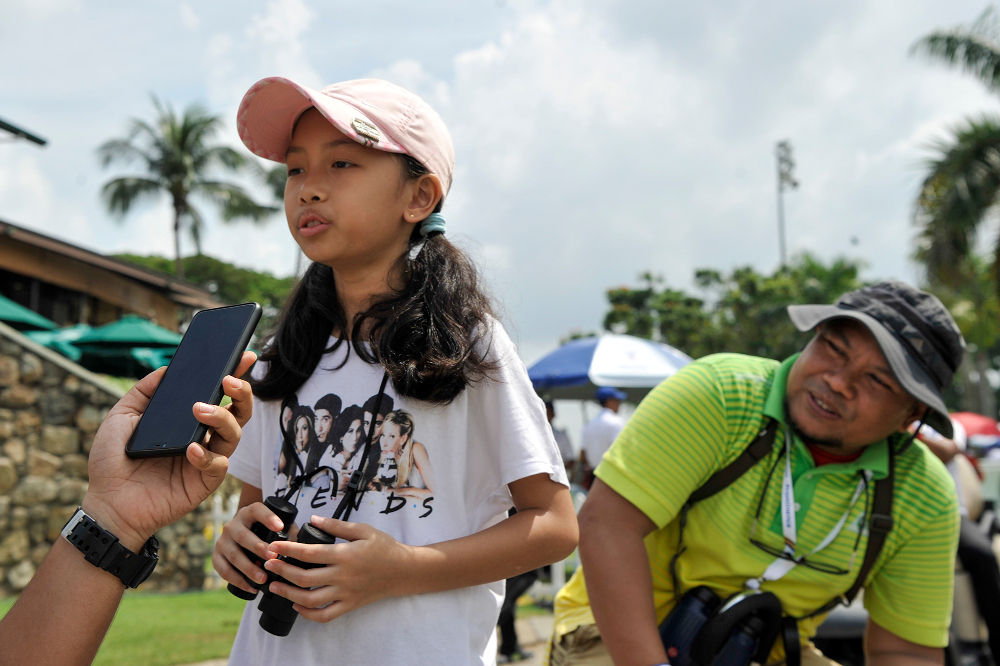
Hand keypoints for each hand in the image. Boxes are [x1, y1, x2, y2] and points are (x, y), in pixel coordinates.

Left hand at [82, 351, 256, 550]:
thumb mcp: (121, 417)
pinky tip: (191, 450)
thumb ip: (143, 391)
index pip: (219, 395)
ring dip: (222, 417)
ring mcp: (207, 458)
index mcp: (188, 420)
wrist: (107, 502)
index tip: (244, 356)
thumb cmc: (112, 462)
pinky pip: (218, 464)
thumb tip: (167, 368)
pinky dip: (208, 455)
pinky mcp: (205, 481)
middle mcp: (203, 436)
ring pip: (235, 433)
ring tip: (199, 410)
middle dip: (242, 392)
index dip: (236, 375)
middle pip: (239, 411)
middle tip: (229, 380)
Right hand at [211, 501, 285, 594]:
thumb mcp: (276, 527)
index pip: (256, 510)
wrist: (242, 535)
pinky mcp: (216, 556)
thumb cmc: (266, 531)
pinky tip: (251, 588)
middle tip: (272, 557)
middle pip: (243, 535)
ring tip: (263, 579)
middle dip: (258, 547)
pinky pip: (223, 570)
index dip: (267, 517)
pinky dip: (237, 580)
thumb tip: (304, 546)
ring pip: (234, 554)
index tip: (280, 527)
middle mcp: (233, 525)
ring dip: (249, 568)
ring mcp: (223, 541)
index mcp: (249, 513)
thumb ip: (289, 533)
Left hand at [264, 516, 410, 621]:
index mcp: (345, 555)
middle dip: (282, 571)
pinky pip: (325, 615)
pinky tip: (297, 605)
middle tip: (268, 564)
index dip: (288, 549)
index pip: (309, 552)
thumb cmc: (384, 547)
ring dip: (288, 593)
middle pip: (304, 577)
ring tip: (274, 586)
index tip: (273, 546)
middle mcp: (343, 576)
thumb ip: (337, 525)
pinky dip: (308, 614)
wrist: (404, 570)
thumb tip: (312, 520)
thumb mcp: (363, 530)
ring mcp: (346, 593)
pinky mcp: (350, 605)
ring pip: (310, 599)